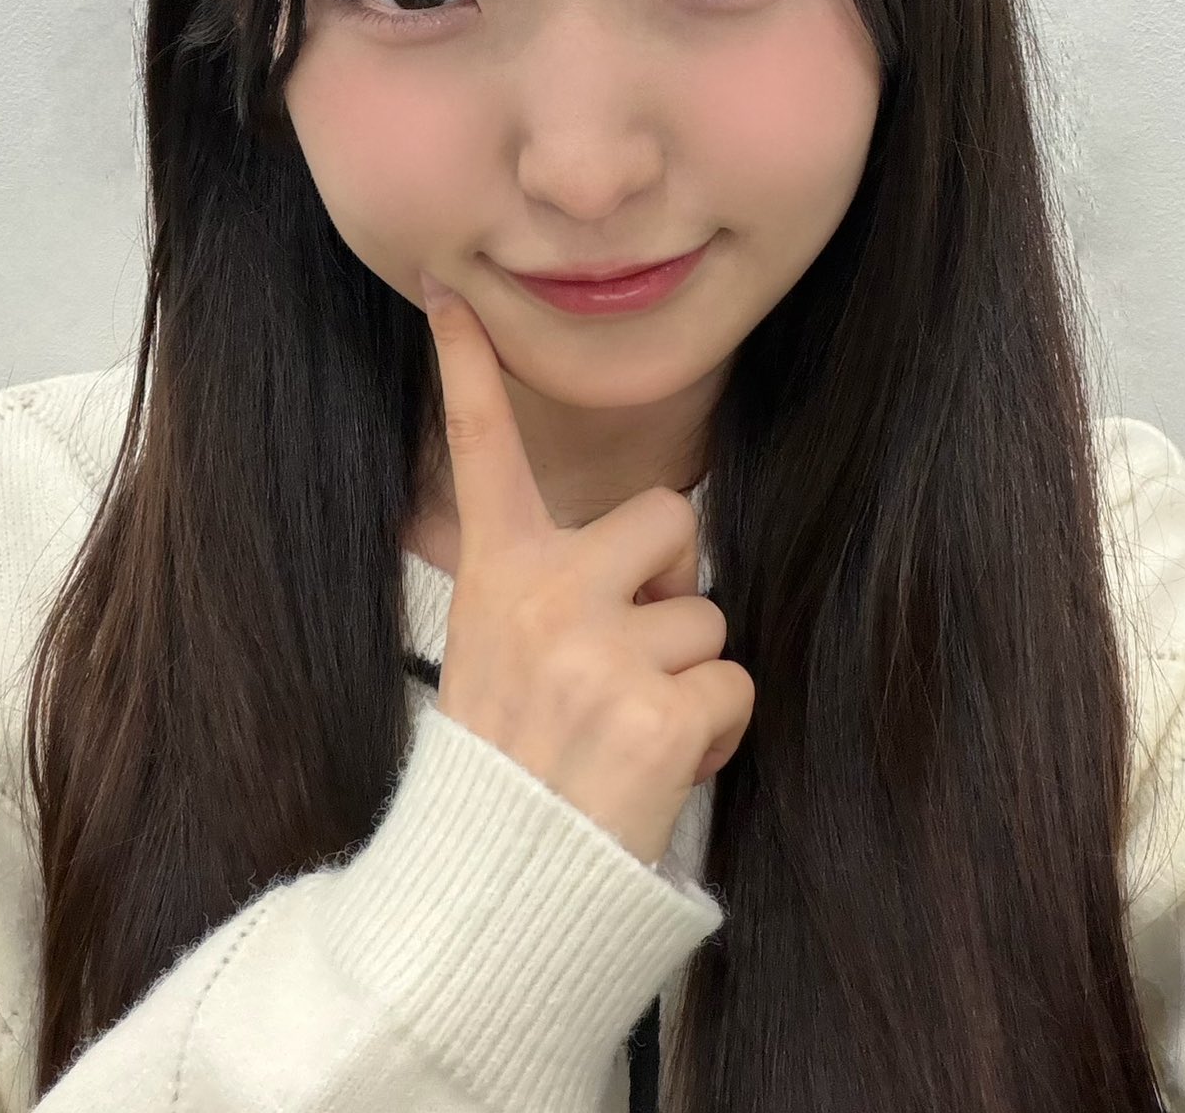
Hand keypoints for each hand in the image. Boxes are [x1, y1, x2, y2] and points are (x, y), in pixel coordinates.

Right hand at [416, 271, 754, 868]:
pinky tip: (655, 769)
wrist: (500, 891)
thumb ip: (556, 587)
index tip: (451, 294)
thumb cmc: (513, 767)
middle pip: (672, 518)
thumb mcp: (500, 656)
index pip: (479, 449)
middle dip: (672, 580)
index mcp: (497, 573)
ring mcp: (599, 649)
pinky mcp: (655, 710)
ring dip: (690, 674)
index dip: (467, 367)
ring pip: (708, 612)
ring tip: (626, 734)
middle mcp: (544, 593)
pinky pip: (733, 684)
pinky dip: (715, 731)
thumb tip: (658, 542)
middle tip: (620, 662)